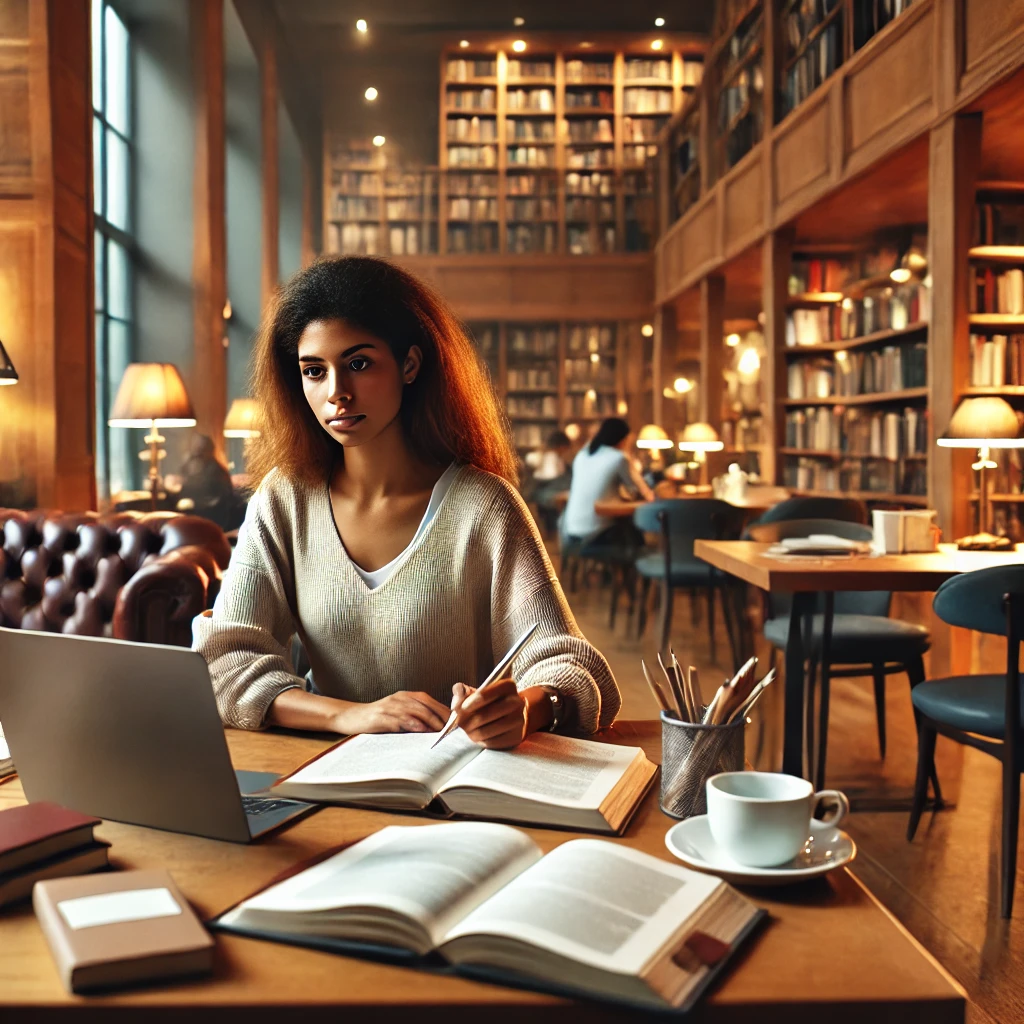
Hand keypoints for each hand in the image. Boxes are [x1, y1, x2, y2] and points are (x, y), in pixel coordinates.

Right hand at [335, 691, 450, 734]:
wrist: (351, 716)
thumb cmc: (377, 718)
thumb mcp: (397, 713)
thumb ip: (414, 717)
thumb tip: (436, 728)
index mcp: (405, 696)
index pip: (428, 700)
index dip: (442, 709)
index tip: (454, 721)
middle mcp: (399, 698)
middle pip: (424, 705)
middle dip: (439, 716)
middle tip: (451, 728)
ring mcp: (389, 706)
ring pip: (414, 711)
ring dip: (429, 721)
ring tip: (441, 731)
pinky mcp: (380, 716)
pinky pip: (398, 720)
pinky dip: (411, 725)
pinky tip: (420, 730)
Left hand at [451, 678, 528, 748]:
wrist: (510, 715)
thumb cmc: (488, 702)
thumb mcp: (476, 692)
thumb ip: (462, 691)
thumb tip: (457, 699)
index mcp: (507, 686)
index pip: (484, 695)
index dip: (469, 703)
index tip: (461, 708)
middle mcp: (517, 702)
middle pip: (484, 715)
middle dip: (468, 722)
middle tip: (460, 724)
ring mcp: (519, 720)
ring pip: (487, 731)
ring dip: (472, 733)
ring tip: (468, 731)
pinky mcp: (515, 737)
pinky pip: (492, 742)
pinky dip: (482, 741)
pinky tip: (479, 737)